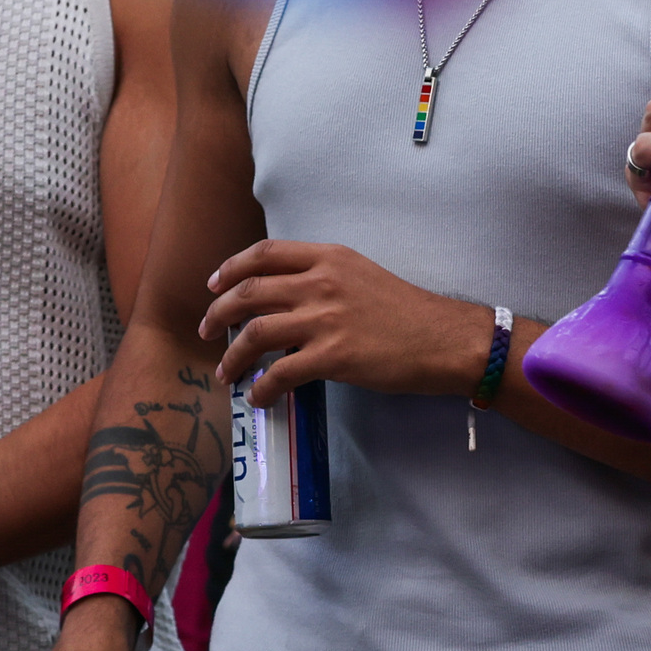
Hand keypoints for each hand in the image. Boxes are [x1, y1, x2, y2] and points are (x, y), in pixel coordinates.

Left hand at [203, 240, 475, 399]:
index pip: (266, 253)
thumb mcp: (362, 276)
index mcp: (330, 257)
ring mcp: (326, 319)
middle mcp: (322, 282)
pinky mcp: (333, 356)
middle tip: (207, 331)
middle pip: (249, 292)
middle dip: (219, 313)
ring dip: (232, 356)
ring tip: (226, 372)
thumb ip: (324, 278)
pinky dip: (261, 388)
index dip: (231, 268)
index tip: (214, 284)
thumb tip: (284, 300)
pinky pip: (280, 373)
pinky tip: (259, 397)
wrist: (443, 339)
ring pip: (256, 333)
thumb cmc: (407, 311)